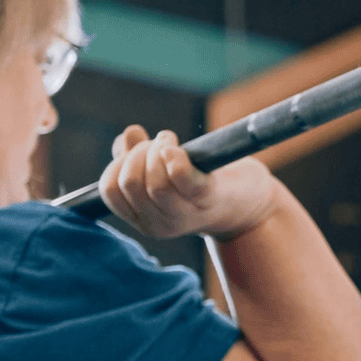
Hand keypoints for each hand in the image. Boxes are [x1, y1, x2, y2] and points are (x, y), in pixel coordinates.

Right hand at [99, 125, 279, 239]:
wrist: (249, 203)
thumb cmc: (202, 183)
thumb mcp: (163, 172)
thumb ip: (137, 156)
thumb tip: (129, 135)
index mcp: (142, 220)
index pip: (110, 190)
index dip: (119, 163)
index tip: (139, 150)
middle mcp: (159, 225)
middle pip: (130, 182)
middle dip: (139, 153)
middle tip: (161, 143)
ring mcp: (184, 216)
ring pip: (153, 181)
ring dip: (158, 150)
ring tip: (172, 142)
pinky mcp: (208, 198)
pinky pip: (182, 178)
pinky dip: (175, 157)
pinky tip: (178, 148)